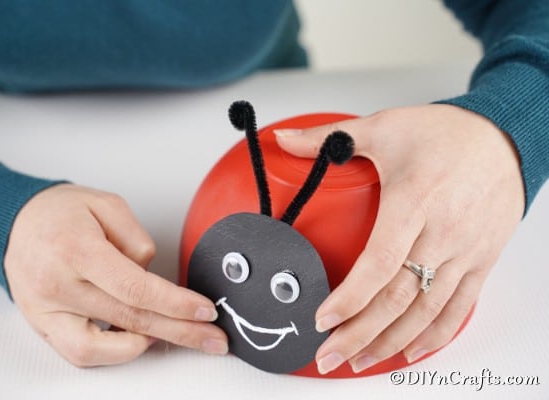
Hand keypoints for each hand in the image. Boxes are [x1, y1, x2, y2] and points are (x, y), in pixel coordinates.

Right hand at [4, 184, 226, 366]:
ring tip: (183, 338)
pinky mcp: (44, 325)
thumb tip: (154, 276)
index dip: (175, 303)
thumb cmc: (61, 211)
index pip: (135, 288)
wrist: (16, 223)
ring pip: (105, 345)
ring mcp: (48, 310)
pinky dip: (114, 352)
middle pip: (129, 318)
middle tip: (213, 339)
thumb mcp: (106, 204)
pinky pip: (80, 353)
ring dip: (151, 345)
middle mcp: (59, 285)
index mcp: (77, 250)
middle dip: (180, 331)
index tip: (204, 310)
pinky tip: (140, 341)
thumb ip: (136, 239)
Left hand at [275, 104, 524, 373]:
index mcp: (414, 201)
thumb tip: (282, 139)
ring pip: (427, 310)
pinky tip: (411, 350)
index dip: (351, 297)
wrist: (504, 137)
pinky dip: (436, 334)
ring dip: (391, 340)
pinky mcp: (481, 259)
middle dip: (361, 333)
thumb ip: (328, 138)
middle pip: (399, 297)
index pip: (380, 262)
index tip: (323, 318)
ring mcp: (465, 250)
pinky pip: (461, 306)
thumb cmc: (443, 132)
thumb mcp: (382, 127)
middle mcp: (442, 232)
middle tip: (330, 355)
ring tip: (360, 360)